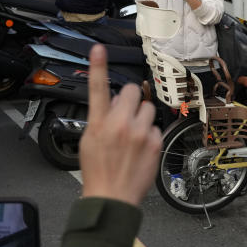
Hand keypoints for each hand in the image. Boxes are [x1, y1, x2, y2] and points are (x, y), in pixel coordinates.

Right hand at [79, 44, 161, 205]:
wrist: (112, 197)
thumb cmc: (98, 172)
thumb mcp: (90, 141)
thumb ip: (103, 118)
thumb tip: (117, 103)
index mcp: (99, 123)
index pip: (98, 89)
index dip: (98, 67)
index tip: (99, 50)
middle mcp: (121, 125)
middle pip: (134, 92)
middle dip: (131, 100)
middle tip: (126, 114)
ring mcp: (141, 133)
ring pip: (148, 109)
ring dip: (142, 117)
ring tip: (133, 136)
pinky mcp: (156, 142)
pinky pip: (156, 127)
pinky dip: (150, 135)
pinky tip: (141, 149)